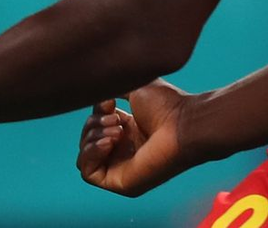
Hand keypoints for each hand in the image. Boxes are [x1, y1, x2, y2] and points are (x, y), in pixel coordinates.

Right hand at [76, 80, 190, 197]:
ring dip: (92, 138)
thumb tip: (94, 86)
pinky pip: (89, 173)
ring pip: (84, 155)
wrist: (183, 125)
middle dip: (94, 124)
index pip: (95, 124)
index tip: (110, 102)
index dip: (96, 111)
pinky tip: (109, 142)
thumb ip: (113, 87)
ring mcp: (121, 167)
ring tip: (117, 131)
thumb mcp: (135, 87)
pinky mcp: (120, 182)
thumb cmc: (167, 106)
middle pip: (87, 139)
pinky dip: (91, 154)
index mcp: (128, 130)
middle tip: (116, 119)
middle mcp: (123, 149)